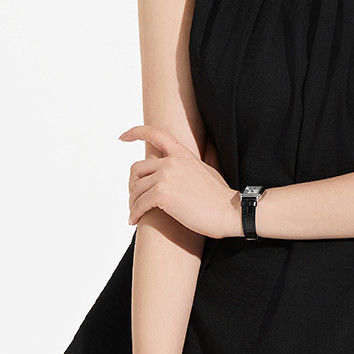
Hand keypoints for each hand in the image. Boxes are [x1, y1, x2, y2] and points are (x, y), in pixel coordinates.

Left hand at [119, 124, 241, 238]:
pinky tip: (134, 221)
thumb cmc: (221, 197)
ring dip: (133, 203)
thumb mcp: (210, 169)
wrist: (231, 212)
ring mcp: (166, 177)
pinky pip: (139, 204)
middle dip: (132, 185)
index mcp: (183, 154)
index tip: (122, 137)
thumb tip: (202, 147)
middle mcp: (172, 162)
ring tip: (135, 213)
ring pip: (136, 188)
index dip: (136, 132)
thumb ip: (197, 159)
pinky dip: (134, 213)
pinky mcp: (162, 195)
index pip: (156, 134)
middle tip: (135, 198)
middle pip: (137, 168)